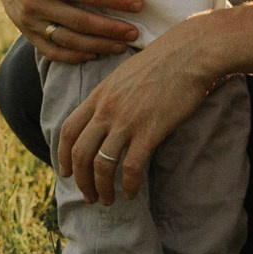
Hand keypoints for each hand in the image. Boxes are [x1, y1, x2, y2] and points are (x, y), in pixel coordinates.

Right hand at [0, 0, 141, 63]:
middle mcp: (37, 4)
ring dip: (97, 46)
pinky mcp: (27, 32)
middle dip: (112, 29)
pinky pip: (51, 52)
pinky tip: (93, 54)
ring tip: (121, 46)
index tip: (138, 5)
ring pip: (68, 42)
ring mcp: (30, 22)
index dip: (116, 0)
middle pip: (82, 22)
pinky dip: (73, 57)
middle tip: (134, 32)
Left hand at [58, 17, 221, 202]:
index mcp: (99, 95)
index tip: (66, 172)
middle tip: (89, 195)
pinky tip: (133, 193)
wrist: (190, 53)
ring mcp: (127, 121)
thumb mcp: (125, 74)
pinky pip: (132, 167)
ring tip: (108, 200)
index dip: (62, 156)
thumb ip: (111, 95)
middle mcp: (107, 110)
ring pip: (102, 165)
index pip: (68, 131)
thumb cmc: (163, 60)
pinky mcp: (150, 131)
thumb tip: (107, 114)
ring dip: (102, 188)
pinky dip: (129, 185)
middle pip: (80, 153)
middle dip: (81, 180)